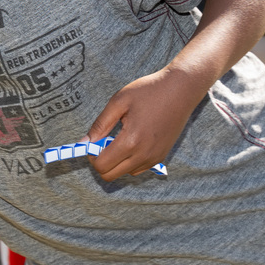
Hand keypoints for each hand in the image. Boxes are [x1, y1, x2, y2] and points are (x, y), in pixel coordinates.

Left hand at [82, 68, 202, 180]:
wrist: (181, 89)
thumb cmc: (148, 91)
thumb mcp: (118, 102)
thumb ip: (99, 125)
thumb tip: (83, 143)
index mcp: (131, 141)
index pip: (102, 166)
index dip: (91, 156)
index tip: (93, 141)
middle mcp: (144, 155)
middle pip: (111, 175)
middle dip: (101, 161)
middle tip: (103, 140)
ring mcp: (154, 158)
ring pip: (124, 173)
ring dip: (116, 161)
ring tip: (120, 137)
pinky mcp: (161, 157)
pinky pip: (138, 168)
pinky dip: (129, 161)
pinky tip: (132, 141)